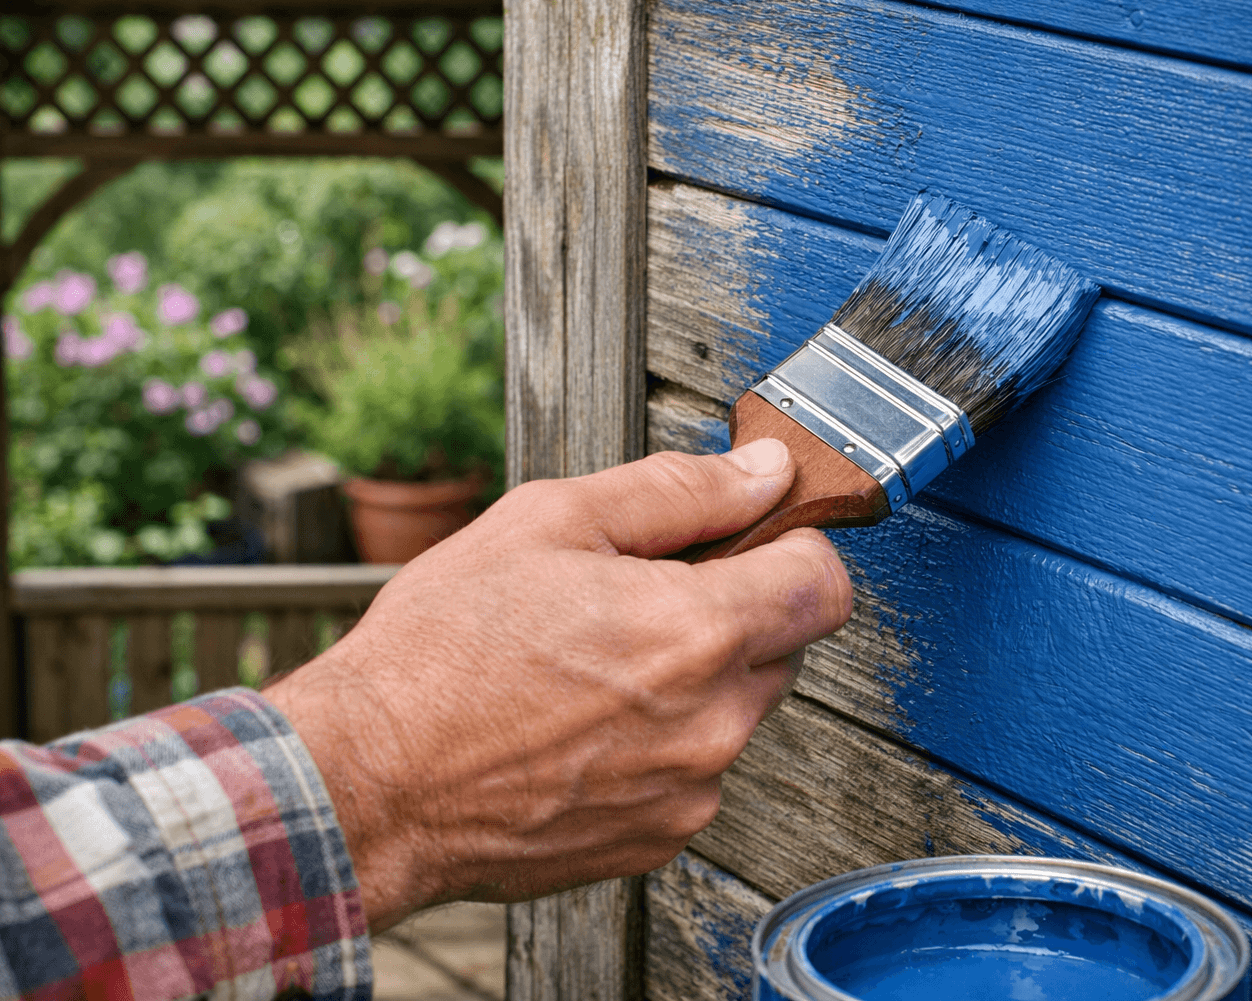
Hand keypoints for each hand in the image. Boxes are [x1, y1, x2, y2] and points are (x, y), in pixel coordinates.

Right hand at [263, 440, 851, 931]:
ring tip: (590, 667)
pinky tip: (580, 725)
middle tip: (635, 599)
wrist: (368, 785)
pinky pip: (694, 772)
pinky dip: (659, 744)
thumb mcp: (550, 522)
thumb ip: (678, 492)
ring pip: (736, 710)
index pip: (826, 584)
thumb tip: (765, 471)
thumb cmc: (440, 653)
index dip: (792, 547)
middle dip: (732, 612)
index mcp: (697, 632)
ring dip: (693, 681)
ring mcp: (689, 791)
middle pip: (784, 647)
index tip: (749, 542)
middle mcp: (713, 722)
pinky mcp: (659, 839)